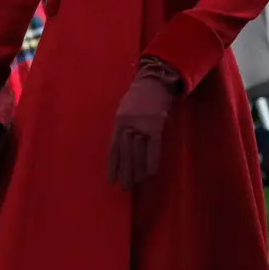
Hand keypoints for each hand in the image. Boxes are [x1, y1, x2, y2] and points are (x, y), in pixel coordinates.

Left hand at [107, 60, 179, 190]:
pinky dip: (151, 160)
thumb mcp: (125, 110)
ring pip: (138, 152)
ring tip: (137, 183)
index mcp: (118, 122)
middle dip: (125, 172)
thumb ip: (122, 128)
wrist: (154, 82)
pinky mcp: (156, 125)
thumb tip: (122, 149)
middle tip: (125, 188)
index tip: (112, 180)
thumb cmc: (139, 96)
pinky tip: (150, 172)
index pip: (113, 148)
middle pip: (125, 153)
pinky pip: (153, 146)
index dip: (113, 166)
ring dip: (137, 169)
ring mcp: (141, 125)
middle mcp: (127, 126)